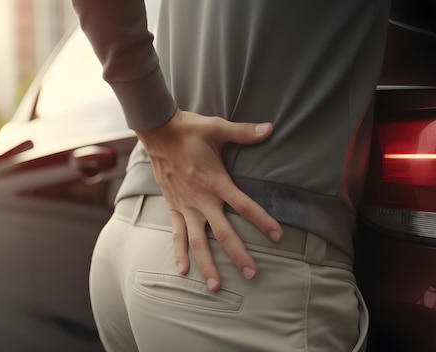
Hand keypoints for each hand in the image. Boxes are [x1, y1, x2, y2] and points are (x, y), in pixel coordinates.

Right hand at [135, 109, 282, 290]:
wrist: (157, 132)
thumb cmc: (189, 130)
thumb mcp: (218, 127)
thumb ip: (245, 132)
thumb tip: (270, 128)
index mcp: (215, 181)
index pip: (244, 205)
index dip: (262, 220)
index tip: (278, 236)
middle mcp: (201, 199)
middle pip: (223, 233)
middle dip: (238, 254)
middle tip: (252, 274)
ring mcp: (186, 206)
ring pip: (197, 242)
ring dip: (207, 264)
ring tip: (215, 286)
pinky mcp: (173, 207)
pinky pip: (177, 235)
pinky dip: (179, 253)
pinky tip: (183, 271)